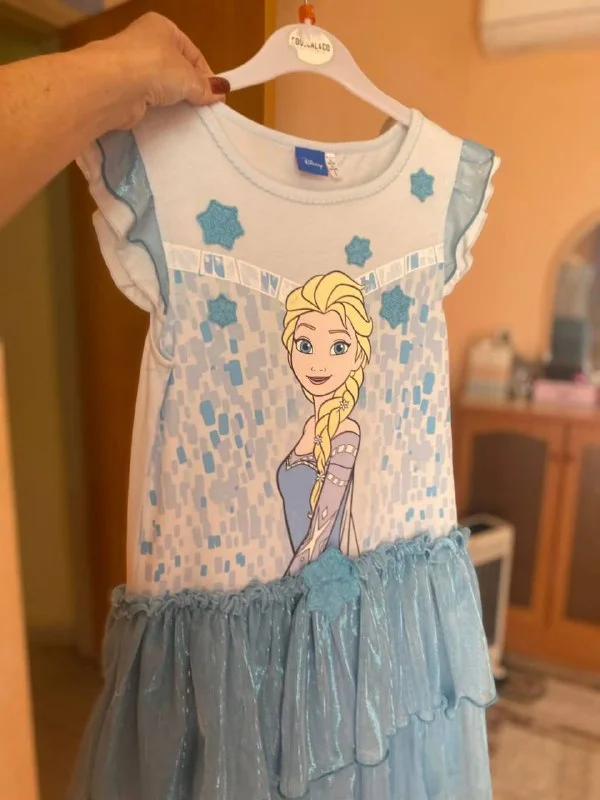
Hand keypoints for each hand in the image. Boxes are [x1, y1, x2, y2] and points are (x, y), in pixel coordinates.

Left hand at [92, 12, 229, 129]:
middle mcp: (145, 42)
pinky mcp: (124, 89)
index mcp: (163, 27)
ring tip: (189, 117)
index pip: (192, 53)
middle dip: (191, 89)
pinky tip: (168, 120)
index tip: (216, 97)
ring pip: (162, 86)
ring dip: (174, 101)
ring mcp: (132, 65)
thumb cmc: (155, 68)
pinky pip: (148, 100)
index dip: (206, 75)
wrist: (113, 86)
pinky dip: (158, 110)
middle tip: (204, 109)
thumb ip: (204, 85)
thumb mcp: (188, 76)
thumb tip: (220, 91)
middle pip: (177, 69)